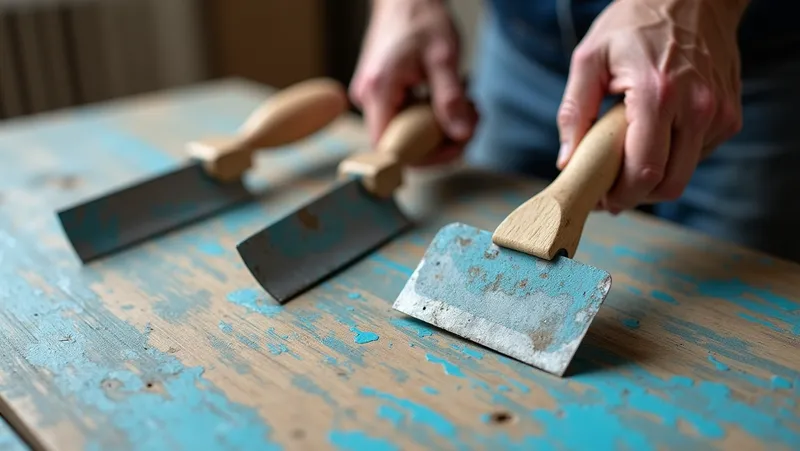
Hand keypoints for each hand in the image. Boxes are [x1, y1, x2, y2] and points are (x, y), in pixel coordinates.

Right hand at [349, 0, 477, 165]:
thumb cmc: (421, 18)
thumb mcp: (444, 56)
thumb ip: (451, 98)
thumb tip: (461, 135)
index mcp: (379, 90)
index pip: (391, 149)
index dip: (424, 158)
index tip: (456, 146)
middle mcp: (368, 99)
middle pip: (403, 144)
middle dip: (443, 140)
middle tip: (473, 120)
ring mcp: (374, 98)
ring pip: (409, 133)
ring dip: (442, 128)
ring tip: (468, 104)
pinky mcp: (383, 96)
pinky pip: (408, 119)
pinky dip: (433, 115)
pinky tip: (452, 98)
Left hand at [556, 0, 747, 212]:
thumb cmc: (635, 23)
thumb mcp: (590, 58)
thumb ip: (574, 111)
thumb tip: (567, 160)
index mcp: (658, 93)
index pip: (644, 170)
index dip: (620, 195)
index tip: (600, 200)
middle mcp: (697, 107)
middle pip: (669, 184)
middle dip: (636, 197)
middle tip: (611, 193)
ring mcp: (719, 113)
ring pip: (684, 174)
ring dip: (654, 178)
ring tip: (628, 159)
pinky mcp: (730, 115)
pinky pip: (698, 155)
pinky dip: (673, 158)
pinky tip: (655, 138)